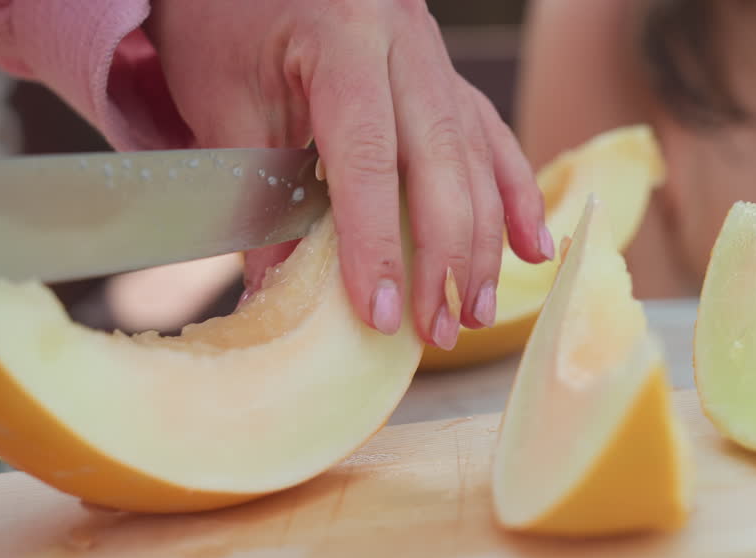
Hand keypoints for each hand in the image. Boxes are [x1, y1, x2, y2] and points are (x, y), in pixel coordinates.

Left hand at [144, 0, 553, 349]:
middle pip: (442, 161)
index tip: (382, 312)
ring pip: (476, 156)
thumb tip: (276, 298)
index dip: (377, 243)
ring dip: (484, 241)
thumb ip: (256, 199)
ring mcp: (435, 56)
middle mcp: (404, 41)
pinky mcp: (447, 75)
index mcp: (341, 37)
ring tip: (475, 311)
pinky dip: (514, 196)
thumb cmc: (224, 21)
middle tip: (440, 329)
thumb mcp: (224, 103)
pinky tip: (531, 248)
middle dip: (446, 255)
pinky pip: (491, 138)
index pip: (368, 157)